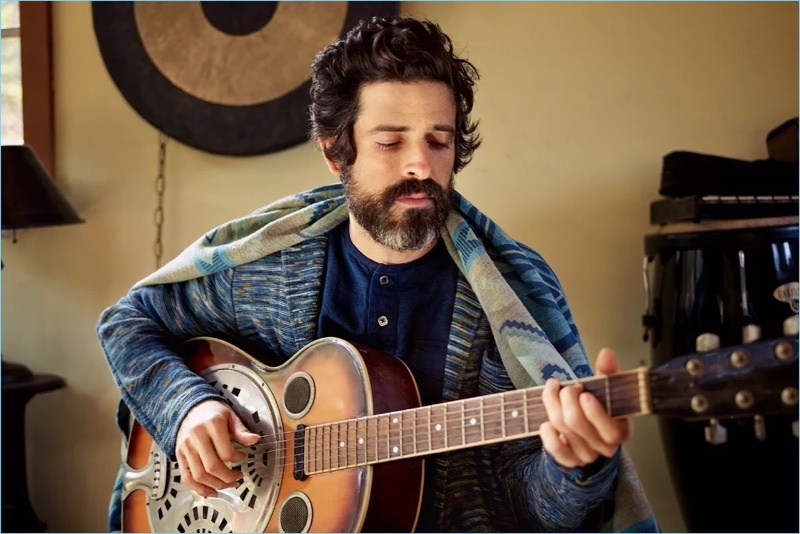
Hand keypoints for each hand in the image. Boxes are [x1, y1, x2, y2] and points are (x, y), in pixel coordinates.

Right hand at [175, 399, 260, 496]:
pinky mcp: (179, 455)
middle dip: (227, 478)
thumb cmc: (212, 412)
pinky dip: (199, 489)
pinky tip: (211, 492)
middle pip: (212, 467)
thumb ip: (241, 430)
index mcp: (212, 424)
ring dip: (216, 485)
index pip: (226, 452)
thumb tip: (255, 440)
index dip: (237, 459)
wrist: (190, 408)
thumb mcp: (230, 416)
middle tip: (238, 477)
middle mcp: (196, 437)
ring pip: (199, 475)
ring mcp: (186, 447)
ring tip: (228, 485)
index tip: (242, 457)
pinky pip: (187, 478)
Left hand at [539, 348, 630, 468]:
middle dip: (566, 398)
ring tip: (553, 390)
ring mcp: (587, 455)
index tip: (582, 391)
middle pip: (576, 422)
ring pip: (562, 428)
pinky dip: (546, 431)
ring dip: (552, 403)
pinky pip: (553, 448)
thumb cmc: (598, 407)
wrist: (588, 431)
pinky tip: (547, 420)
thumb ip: (607, 372)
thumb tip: (606, 353)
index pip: (610, 429)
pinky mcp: (569, 460)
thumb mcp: (606, 390)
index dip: (594, 411)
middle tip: (566, 386)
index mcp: (621, 431)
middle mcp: (605, 447)